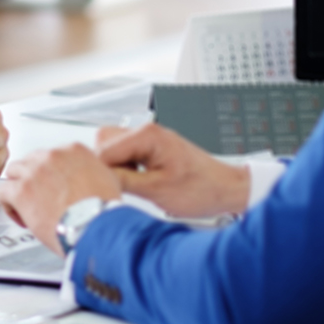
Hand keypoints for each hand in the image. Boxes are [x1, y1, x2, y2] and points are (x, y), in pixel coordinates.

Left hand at [0, 144, 121, 253]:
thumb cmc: (103, 210)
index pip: (52, 155)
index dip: (51, 173)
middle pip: (31, 161)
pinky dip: (9, 205)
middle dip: (33, 179)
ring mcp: (35, 172)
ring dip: (19, 189)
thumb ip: (93, 172)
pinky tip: (21, 217)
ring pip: (14, 172)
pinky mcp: (22, 191)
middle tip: (40, 197)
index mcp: (74, 151)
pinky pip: (4, 191)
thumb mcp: (107, 179)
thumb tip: (89, 178)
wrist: (96, 225)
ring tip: (27, 207)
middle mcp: (52, 157)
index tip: (53, 187)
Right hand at [96, 123, 250, 218]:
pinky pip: (126, 153)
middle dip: (106, 166)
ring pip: (113, 147)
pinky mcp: (152, 148)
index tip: (102, 188)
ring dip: (116, 167)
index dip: (100, 172)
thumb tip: (98, 180)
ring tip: (135, 184)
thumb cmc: (202, 188)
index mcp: (148, 136)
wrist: (225, 189)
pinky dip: (126, 168)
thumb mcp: (157, 191)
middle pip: (104, 142)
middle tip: (119, 186)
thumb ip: (124, 181)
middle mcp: (148, 132)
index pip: (104, 149)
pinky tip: (140, 182)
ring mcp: (150, 139)